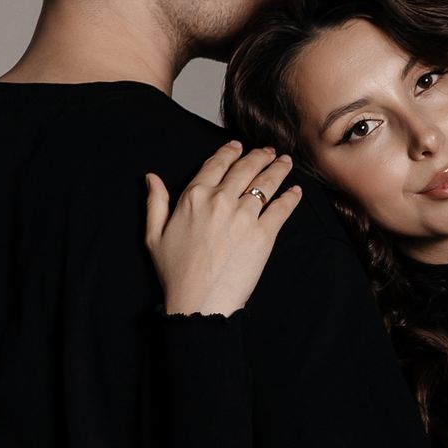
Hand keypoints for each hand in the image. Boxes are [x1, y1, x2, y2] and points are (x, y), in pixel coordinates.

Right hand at [144, 142, 301, 315]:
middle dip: (259, 156)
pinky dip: (291, 197)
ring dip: (278, 169)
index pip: (216, 164)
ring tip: (286, 163)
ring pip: (266, 183)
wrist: (199, 302)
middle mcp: (221, 200)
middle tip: (269, 151)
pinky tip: (296, 191)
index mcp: (194, 196)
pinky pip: (281, 208)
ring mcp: (244, 215)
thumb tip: (151, 178)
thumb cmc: (175, 273)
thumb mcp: (154, 235)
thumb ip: (155, 203)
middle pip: (245, 169)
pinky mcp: (264, 234)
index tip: (238, 146)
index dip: (229, 152)